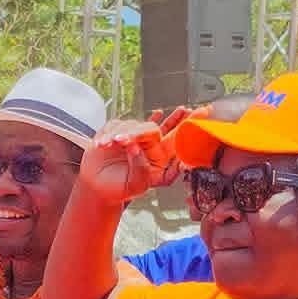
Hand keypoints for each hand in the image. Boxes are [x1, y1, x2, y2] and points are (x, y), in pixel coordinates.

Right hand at [82, 108, 201, 203]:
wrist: (95, 185)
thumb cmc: (117, 189)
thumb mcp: (134, 185)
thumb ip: (140, 169)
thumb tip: (136, 147)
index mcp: (157, 160)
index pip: (176, 141)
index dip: (189, 127)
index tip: (203, 115)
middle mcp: (147, 147)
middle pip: (165, 129)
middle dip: (177, 119)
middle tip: (186, 109)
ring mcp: (132, 137)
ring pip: (135, 127)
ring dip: (124, 134)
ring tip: (112, 144)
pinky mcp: (115, 131)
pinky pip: (116, 126)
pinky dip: (109, 134)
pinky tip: (105, 142)